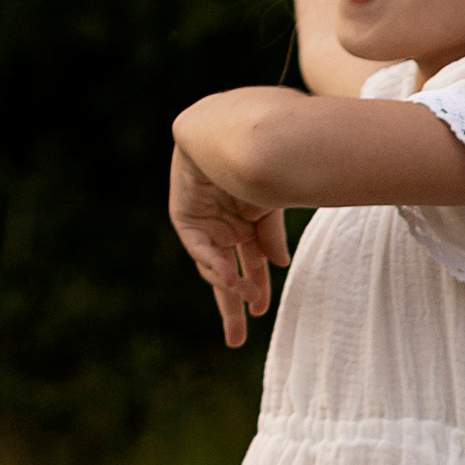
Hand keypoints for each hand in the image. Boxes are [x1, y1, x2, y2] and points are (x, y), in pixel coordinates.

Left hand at [170, 142, 289, 348]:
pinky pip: (200, 247)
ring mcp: (205, 223)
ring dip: (228, 285)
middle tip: (236, 340)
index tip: (262, 313)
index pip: (252, 264)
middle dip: (232, 305)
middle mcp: (224, 228)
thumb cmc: (259, 156)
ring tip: (245, 301)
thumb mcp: (270, 205)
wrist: (233, 124)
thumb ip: (270, 236)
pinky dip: (214, 263)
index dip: (256, 288)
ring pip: (213, 266)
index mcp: (247, 224)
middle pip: (228, 273)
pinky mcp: (186, 216)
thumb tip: (277, 266)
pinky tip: (228, 277)